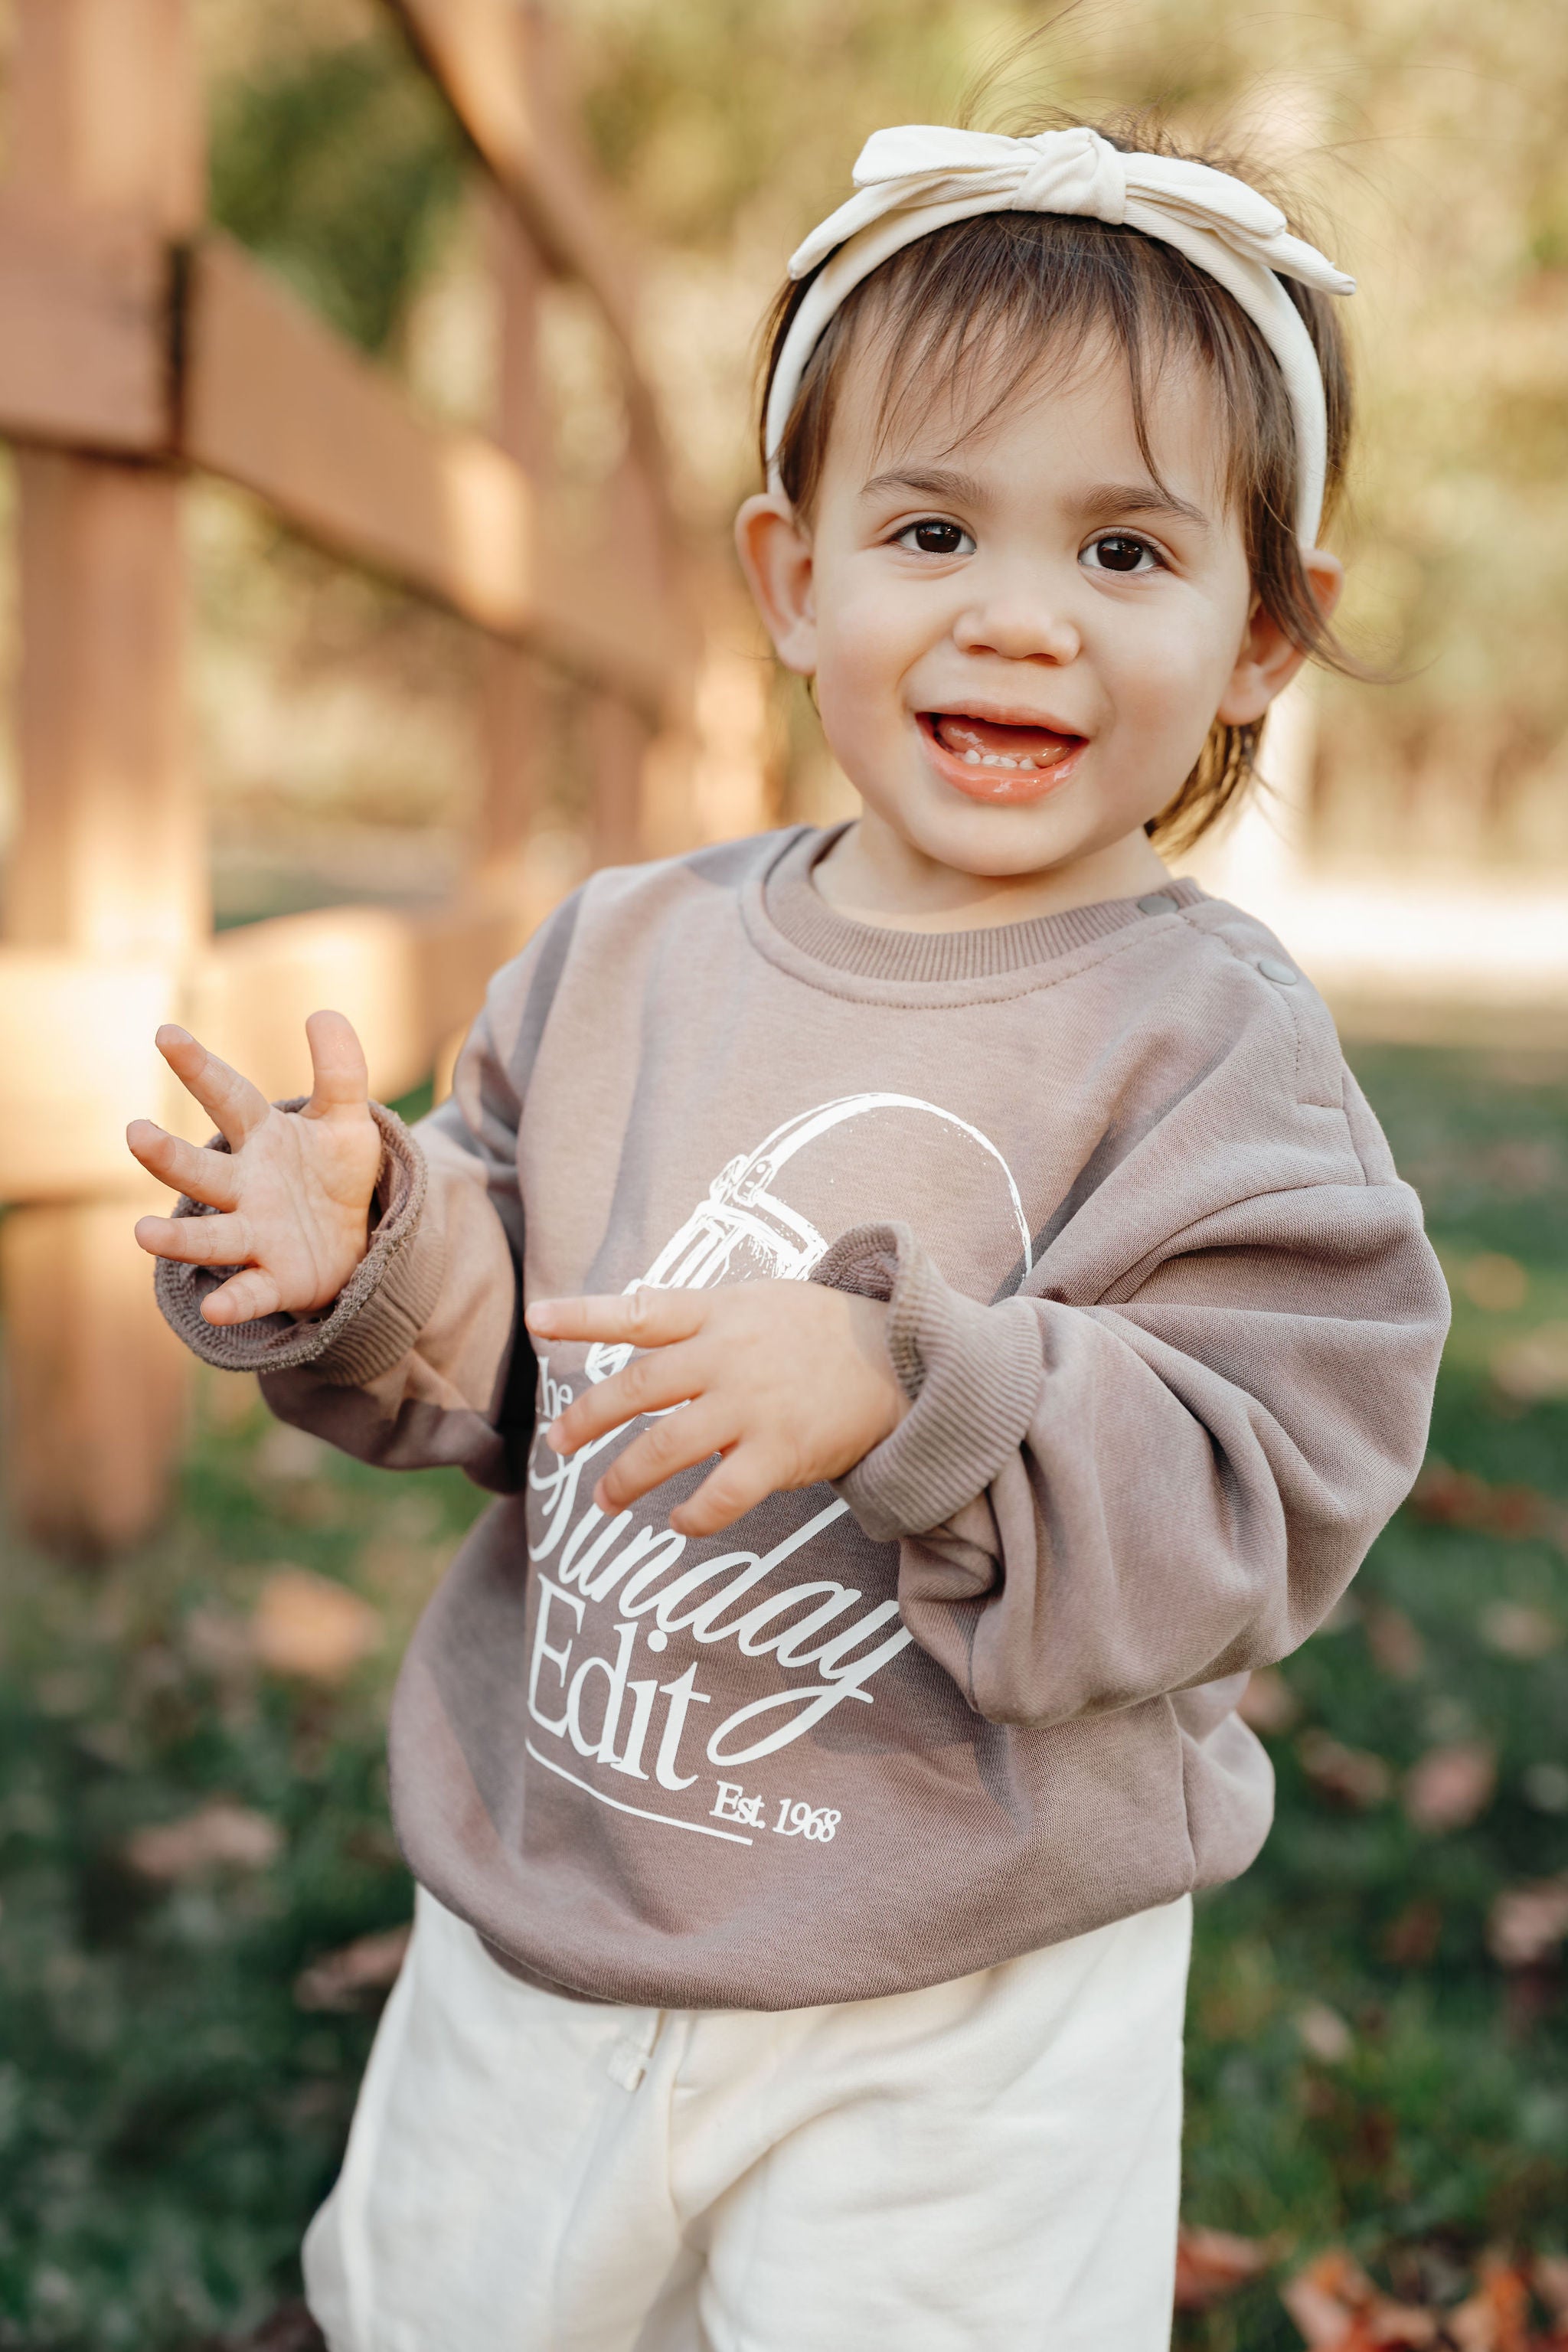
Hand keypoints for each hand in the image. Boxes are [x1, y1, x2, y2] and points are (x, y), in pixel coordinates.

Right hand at [128, 1011, 381, 1326]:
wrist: (356, 1241)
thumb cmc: (334, 1174)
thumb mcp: (348, 1119)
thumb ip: (340, 1070)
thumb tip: (322, 1014)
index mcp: (261, 1140)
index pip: (229, 1099)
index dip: (199, 1067)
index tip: (166, 1033)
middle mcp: (245, 1187)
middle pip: (201, 1171)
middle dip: (167, 1156)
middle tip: (134, 1133)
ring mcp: (255, 1235)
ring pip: (211, 1236)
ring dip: (178, 1238)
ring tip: (142, 1234)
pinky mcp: (276, 1279)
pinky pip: (251, 1292)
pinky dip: (233, 1301)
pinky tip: (214, 1308)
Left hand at [524, 1281, 908, 1537]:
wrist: (901, 1360)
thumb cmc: (820, 1333)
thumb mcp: (759, 1304)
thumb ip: (703, 1322)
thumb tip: (642, 1340)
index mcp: (718, 1314)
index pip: (638, 1311)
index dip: (583, 1315)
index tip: (535, 1320)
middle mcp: (727, 1356)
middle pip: (638, 1386)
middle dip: (589, 1417)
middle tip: (557, 1445)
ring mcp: (753, 1405)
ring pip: (667, 1446)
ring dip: (626, 1477)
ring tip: (604, 1500)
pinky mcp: (781, 1451)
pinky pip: (723, 1494)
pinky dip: (695, 1516)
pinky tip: (681, 1525)